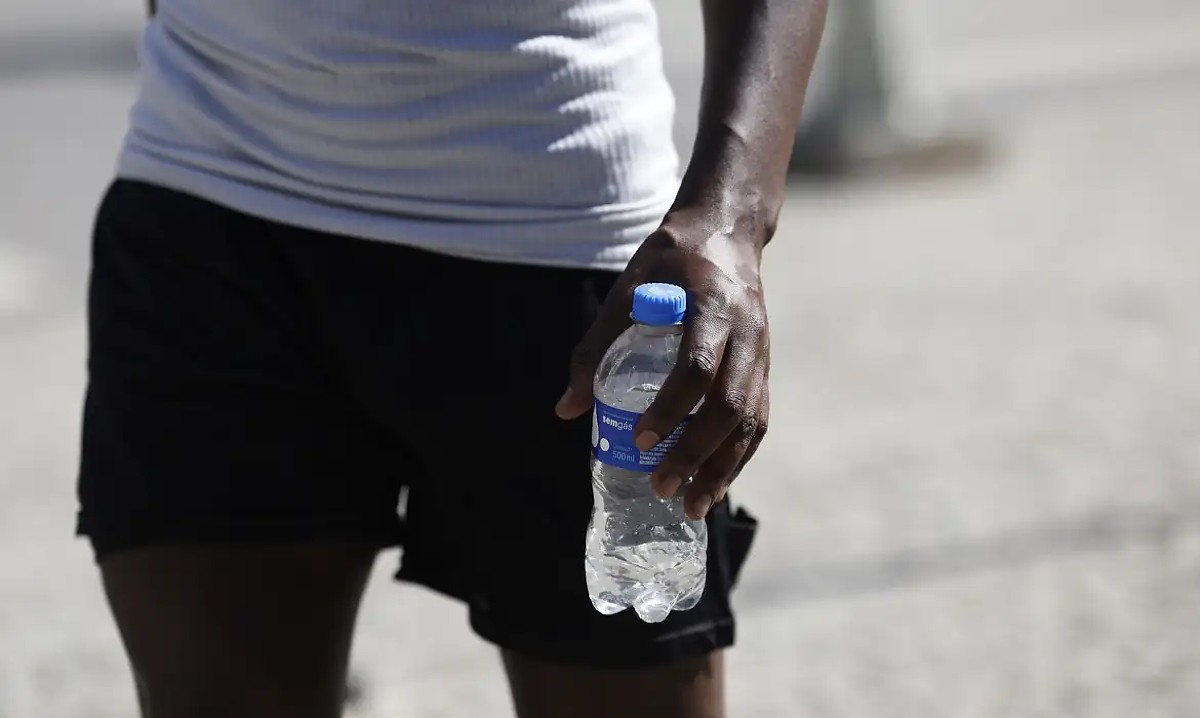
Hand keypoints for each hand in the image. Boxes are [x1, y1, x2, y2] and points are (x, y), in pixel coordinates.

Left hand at [555, 208, 770, 519]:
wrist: (726, 234)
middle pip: (728, 404)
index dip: (670, 407)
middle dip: (696, 453)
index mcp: (712, 306)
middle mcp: (746, 333)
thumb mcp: (625, 290)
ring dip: (724, 468)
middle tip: (661, 487)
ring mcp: (762, 353)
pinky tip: (715, 485)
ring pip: (750, 420)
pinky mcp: (765, 369)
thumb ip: (595, 347)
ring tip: (693, 506)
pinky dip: (739, 457)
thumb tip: (567, 410)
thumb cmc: (669, 262)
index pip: (696, 367)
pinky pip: (757, 420)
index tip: (640, 438)